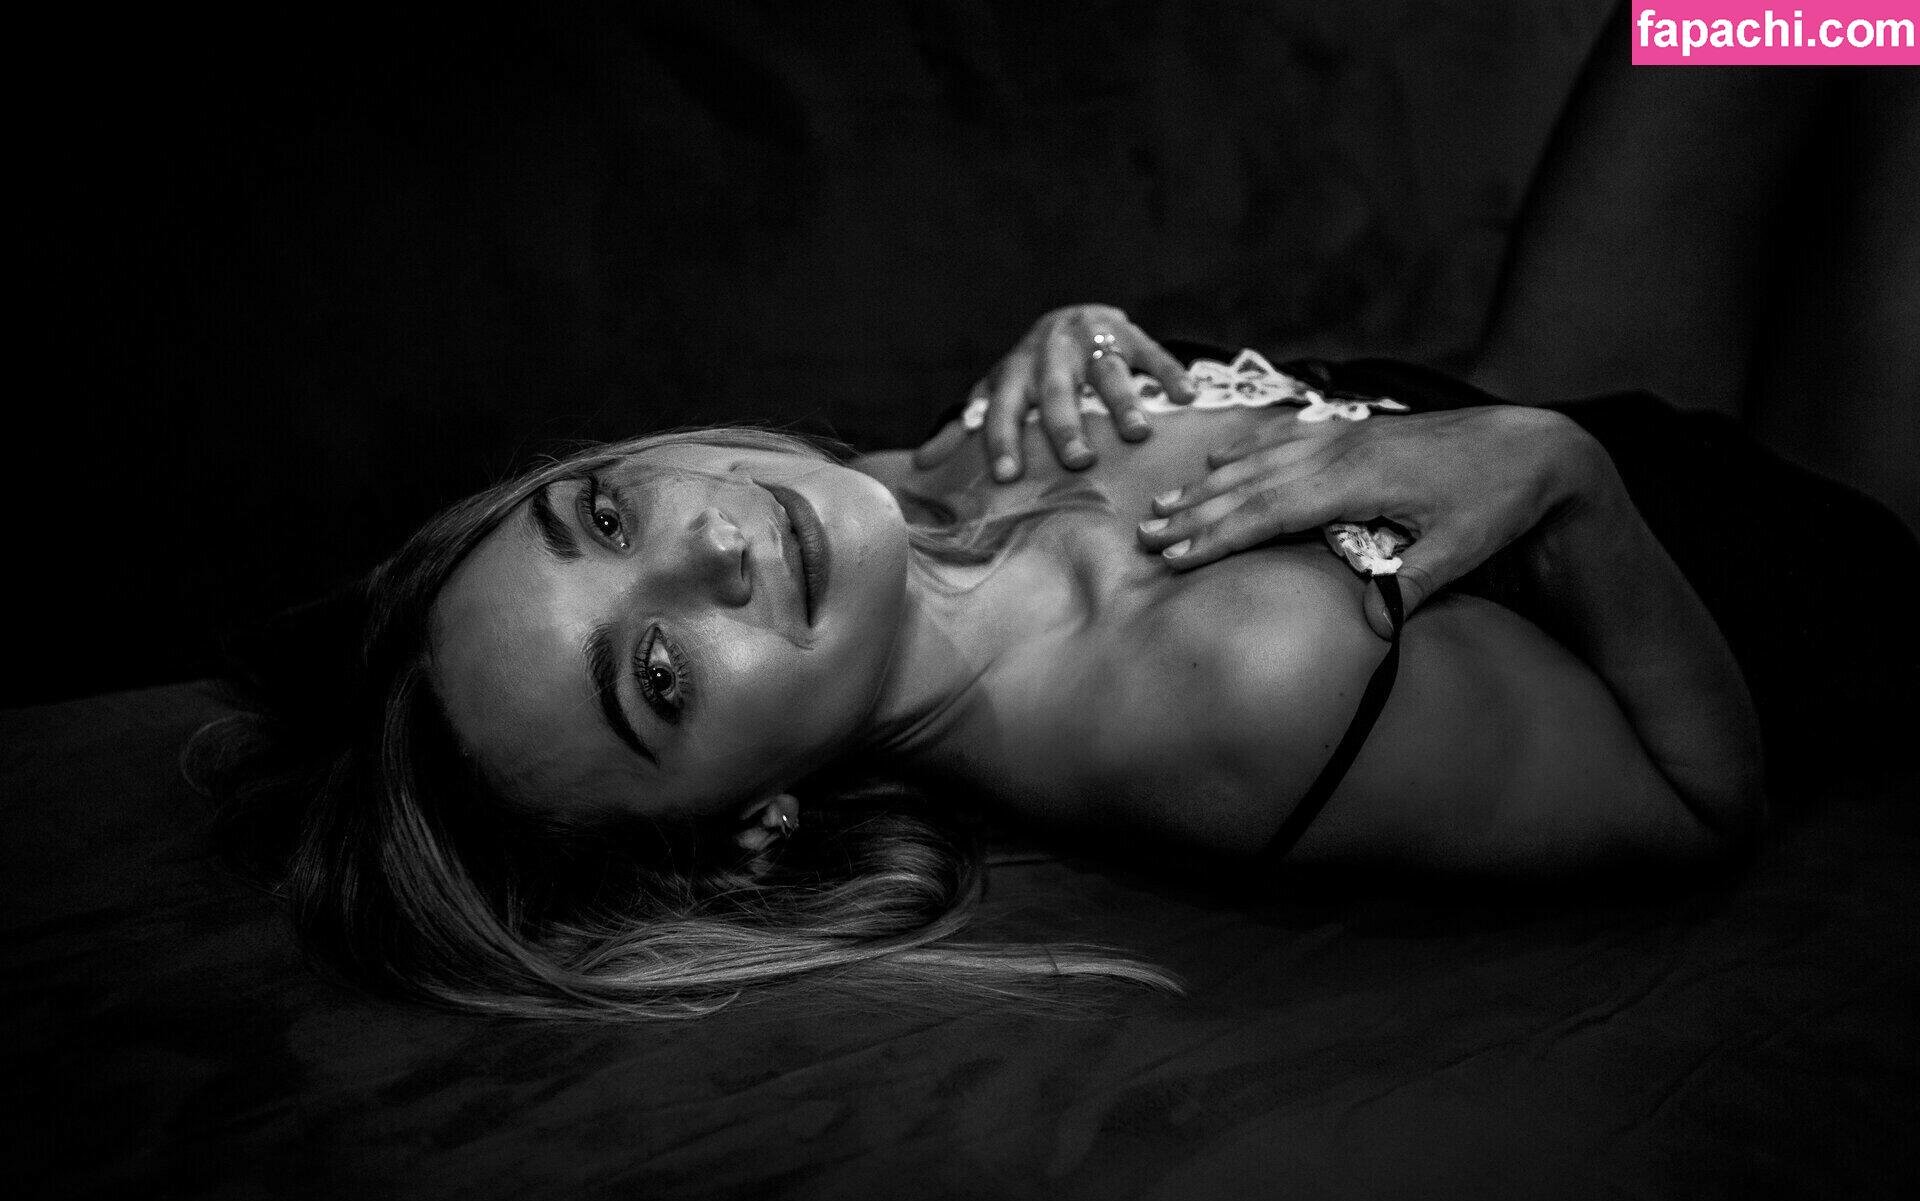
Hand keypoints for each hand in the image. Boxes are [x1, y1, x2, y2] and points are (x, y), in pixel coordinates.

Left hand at [913, 304, 1196, 481]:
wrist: (1071, 319)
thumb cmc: (1028, 374)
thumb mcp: (995, 396)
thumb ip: (962, 430)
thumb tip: (919, 466)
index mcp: (1013, 375)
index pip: (1002, 410)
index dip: (1003, 441)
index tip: (1009, 475)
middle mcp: (1049, 356)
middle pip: (1056, 393)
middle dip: (1065, 426)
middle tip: (1079, 460)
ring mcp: (1090, 341)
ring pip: (1105, 372)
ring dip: (1122, 401)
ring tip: (1137, 432)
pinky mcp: (1128, 334)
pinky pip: (1151, 353)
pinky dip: (1168, 373)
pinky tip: (1184, 396)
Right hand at [1135, 405, 1600, 637]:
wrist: (1534, 443)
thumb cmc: (1497, 500)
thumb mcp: (1462, 550)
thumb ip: (1411, 584)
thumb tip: (1372, 629)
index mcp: (1358, 481)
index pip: (1269, 512)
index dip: (1218, 536)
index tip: (1175, 556)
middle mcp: (1340, 451)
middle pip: (1250, 486)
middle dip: (1194, 513)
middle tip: (1145, 535)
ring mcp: (1344, 436)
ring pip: (1259, 460)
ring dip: (1208, 485)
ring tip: (1164, 503)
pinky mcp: (1353, 431)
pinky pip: (1283, 438)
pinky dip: (1244, 449)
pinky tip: (1218, 457)